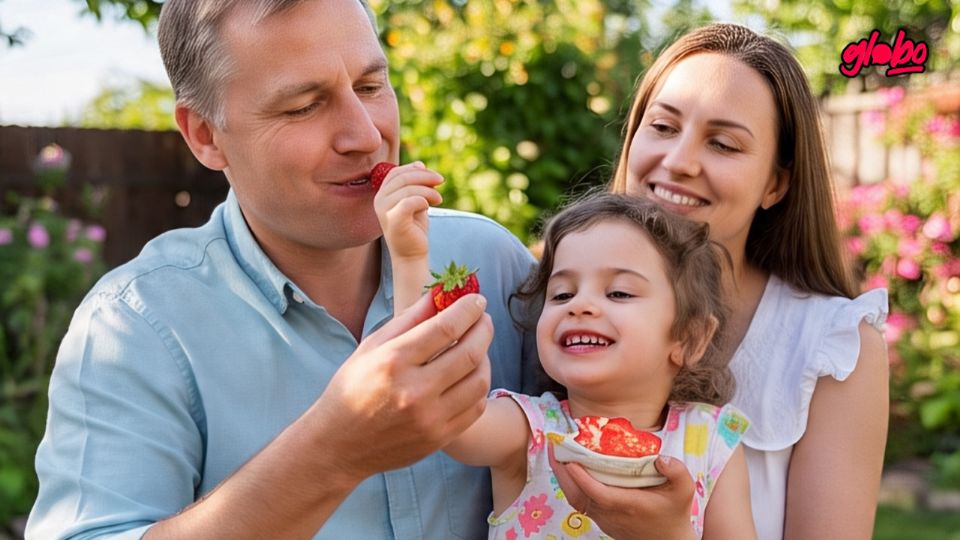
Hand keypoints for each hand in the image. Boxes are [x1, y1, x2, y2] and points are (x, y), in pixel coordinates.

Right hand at [310, 291, 492, 482]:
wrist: (338, 445)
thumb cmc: (352, 388)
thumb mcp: (372, 346)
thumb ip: (409, 318)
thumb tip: (440, 293)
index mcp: (394, 361)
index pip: (446, 328)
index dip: (468, 309)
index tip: (477, 300)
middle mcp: (414, 391)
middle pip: (469, 353)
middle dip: (483, 328)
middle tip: (483, 319)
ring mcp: (429, 418)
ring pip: (479, 381)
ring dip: (485, 357)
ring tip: (477, 346)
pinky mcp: (439, 438)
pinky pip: (476, 407)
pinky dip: (479, 386)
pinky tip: (470, 375)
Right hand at [373, 161, 442, 260]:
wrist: (412, 255)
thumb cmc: (414, 228)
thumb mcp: (416, 200)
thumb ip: (416, 184)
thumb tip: (419, 164)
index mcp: (382, 194)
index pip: (397, 172)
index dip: (415, 169)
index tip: (434, 177)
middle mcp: (379, 200)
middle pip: (403, 177)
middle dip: (425, 176)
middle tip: (441, 182)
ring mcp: (384, 210)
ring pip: (408, 188)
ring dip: (428, 191)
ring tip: (439, 199)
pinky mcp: (393, 220)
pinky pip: (410, 201)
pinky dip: (423, 200)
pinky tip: (429, 207)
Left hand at [549, 445, 696, 539]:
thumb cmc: (674, 513)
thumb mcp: (684, 491)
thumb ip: (677, 472)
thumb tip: (661, 457)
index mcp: (628, 505)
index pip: (598, 493)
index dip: (581, 478)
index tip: (570, 459)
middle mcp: (610, 513)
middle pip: (577, 495)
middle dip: (562, 471)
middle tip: (554, 445)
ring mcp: (603, 518)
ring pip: (574, 499)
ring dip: (563, 476)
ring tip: (556, 452)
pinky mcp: (600, 518)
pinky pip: (578, 501)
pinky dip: (569, 484)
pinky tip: (567, 468)